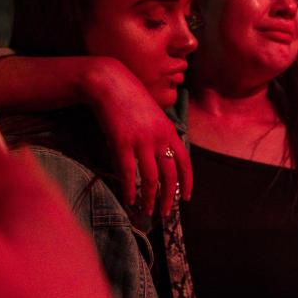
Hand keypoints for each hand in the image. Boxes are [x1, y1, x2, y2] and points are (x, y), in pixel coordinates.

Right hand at [0, 109, 121, 297]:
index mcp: (35, 213)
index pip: (9, 170)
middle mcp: (67, 236)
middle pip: (41, 196)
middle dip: (20, 179)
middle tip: (12, 162)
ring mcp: (83, 274)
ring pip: (60, 230)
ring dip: (41, 217)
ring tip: (31, 210)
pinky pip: (69, 268)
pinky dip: (54, 257)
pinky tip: (51, 275)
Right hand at [80, 60, 191, 216]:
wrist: (110, 83)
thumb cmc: (130, 99)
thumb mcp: (153, 116)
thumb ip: (159, 138)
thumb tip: (158, 162)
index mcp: (170, 131)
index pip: (185, 163)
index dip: (187, 183)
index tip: (186, 198)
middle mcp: (159, 138)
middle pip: (170, 176)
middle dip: (169, 198)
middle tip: (165, 213)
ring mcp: (141, 141)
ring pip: (151, 178)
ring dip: (150, 199)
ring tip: (147, 211)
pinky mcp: (122, 143)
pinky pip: (129, 173)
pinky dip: (130, 189)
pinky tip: (129, 200)